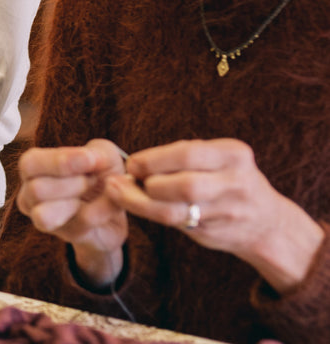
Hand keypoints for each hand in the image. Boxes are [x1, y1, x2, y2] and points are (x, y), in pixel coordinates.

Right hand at [14, 140, 129, 285]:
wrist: (118, 204)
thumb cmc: (101, 172)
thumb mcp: (103, 154)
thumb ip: (97, 153)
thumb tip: (91, 159)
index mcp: (32, 168)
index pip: (30, 164)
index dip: (59, 162)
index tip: (89, 158)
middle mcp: (29, 195)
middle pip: (37, 190)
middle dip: (73, 183)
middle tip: (93, 178)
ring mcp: (44, 220)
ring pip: (45, 216)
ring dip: (77, 200)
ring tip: (96, 190)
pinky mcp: (69, 235)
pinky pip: (80, 224)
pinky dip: (101, 210)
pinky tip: (112, 203)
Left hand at [108, 138, 324, 292]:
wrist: (267, 224)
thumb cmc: (226, 180)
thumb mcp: (217, 159)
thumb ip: (182, 158)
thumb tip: (132, 165)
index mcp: (234, 155)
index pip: (188, 154)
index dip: (153, 159)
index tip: (132, 163)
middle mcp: (237, 183)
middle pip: (184, 185)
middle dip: (148, 182)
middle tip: (126, 180)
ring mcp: (229, 212)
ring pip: (176, 211)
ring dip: (141, 203)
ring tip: (120, 194)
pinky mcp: (216, 234)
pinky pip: (176, 225)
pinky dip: (152, 214)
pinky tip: (138, 206)